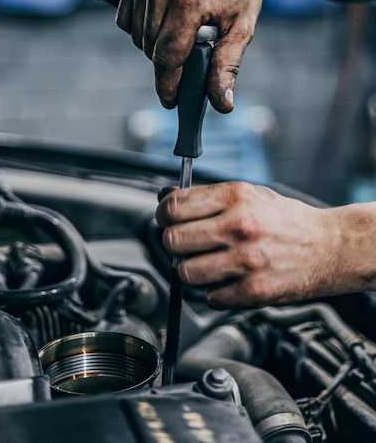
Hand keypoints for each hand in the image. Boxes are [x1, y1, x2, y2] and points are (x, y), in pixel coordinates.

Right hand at [117, 0, 324, 112]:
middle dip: (167, 62)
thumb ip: (226, 67)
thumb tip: (222, 106)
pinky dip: (139, 26)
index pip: (166, 58)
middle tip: (191, 52)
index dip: (167, 85)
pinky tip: (162, 21)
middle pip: (149, 49)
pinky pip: (125, 16)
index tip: (171, 101)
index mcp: (188, 2)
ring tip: (180, 32)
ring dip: (153, 44)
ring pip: (134, 35)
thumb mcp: (242, 27)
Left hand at [156, 182, 375, 308]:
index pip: (173, 207)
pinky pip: (210, 297)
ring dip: (190, 271)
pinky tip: (227, 280)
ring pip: (185, 272)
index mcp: (235, 197)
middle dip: (172, 244)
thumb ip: (206, 196)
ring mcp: (244, 260)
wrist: (328, 247)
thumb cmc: (286, 220)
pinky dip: (213, 292)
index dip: (163, 215)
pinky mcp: (252, 291)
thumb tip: (166, 197)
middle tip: (184, 244)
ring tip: (206, 264)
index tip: (166, 220)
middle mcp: (238, 226)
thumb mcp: (248, 194)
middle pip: (172, 240)